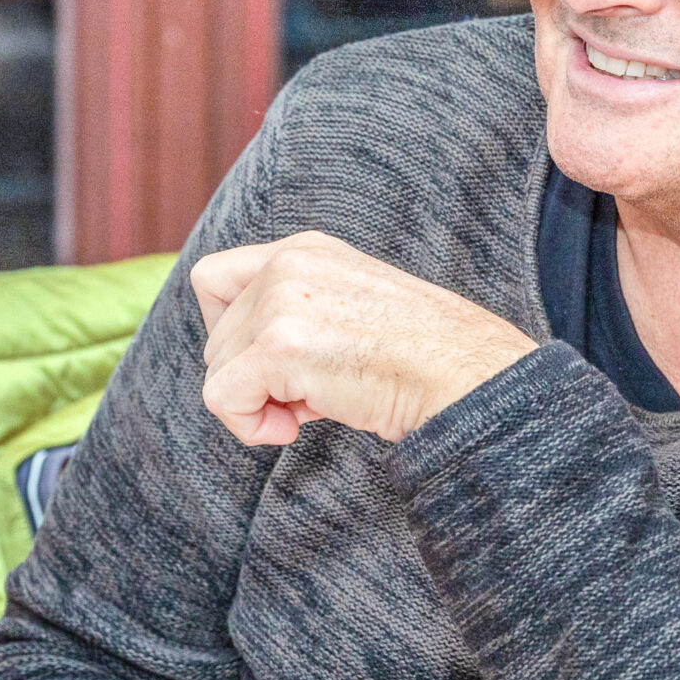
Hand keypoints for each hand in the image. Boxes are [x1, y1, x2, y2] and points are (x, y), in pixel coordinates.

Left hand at [193, 231, 536, 444]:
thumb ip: (294, 315)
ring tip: (313, 407)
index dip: (225, 330)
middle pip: (215, 337)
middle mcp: (287, 265)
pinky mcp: (279, 348)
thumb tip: (243, 366)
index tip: (269, 364)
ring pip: (217, 371)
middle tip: (309, 395)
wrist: (467, 376)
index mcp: (304, 250)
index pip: (213, 280)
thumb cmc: (420, 359)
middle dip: (252, 377)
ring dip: (258, 403)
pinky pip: (222, 399)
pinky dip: (250, 426)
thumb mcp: (349, 309)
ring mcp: (281, 303)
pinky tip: (295, 429)